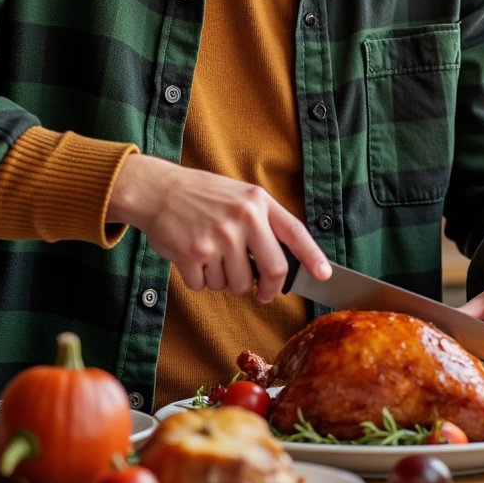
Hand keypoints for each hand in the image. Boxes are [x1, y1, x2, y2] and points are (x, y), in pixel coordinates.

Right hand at [108, 154, 330, 302]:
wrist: (159, 190)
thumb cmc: (203, 196)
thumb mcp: (241, 196)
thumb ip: (263, 223)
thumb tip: (284, 265)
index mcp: (257, 202)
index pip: (294, 233)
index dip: (313, 257)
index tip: (324, 275)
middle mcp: (242, 219)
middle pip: (272, 270)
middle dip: (269, 289)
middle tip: (262, 292)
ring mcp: (217, 238)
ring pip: (236, 284)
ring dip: (225, 281)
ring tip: (213, 256)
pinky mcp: (192, 255)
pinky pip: (205, 286)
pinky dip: (199, 280)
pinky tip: (193, 258)